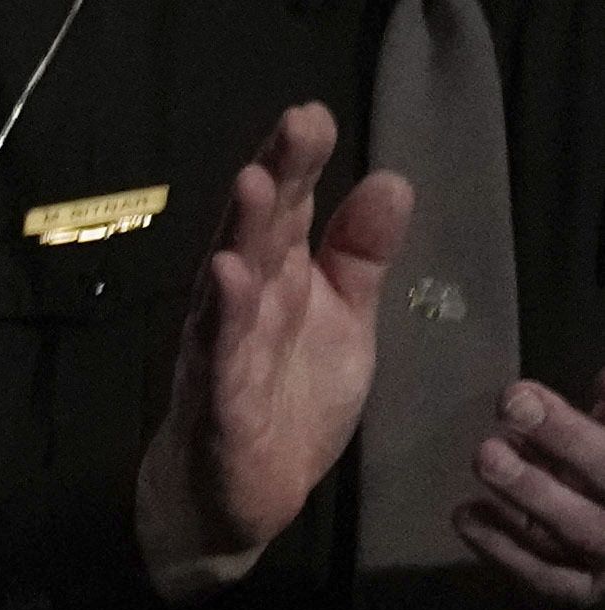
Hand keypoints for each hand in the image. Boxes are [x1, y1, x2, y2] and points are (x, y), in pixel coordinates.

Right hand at [144, 101, 409, 599]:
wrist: (234, 495)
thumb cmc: (286, 400)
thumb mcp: (344, 320)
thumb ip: (360, 256)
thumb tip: (390, 178)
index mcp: (275, 281)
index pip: (285, 213)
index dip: (298, 164)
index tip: (314, 113)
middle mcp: (242, 306)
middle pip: (255, 233)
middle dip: (271, 178)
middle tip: (295, 124)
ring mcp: (223, 353)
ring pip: (228, 285)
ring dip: (237, 234)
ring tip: (252, 182)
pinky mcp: (219, 406)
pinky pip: (218, 359)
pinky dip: (222, 321)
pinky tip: (226, 280)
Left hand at [466, 380, 604, 609]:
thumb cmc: (603, 498)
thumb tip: (603, 379)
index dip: (573, 424)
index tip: (530, 388)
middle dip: (565, 438)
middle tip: (512, 403)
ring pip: (575, 529)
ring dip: (530, 490)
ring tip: (487, 454)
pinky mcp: (577, 598)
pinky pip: (542, 576)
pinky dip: (502, 546)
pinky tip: (466, 513)